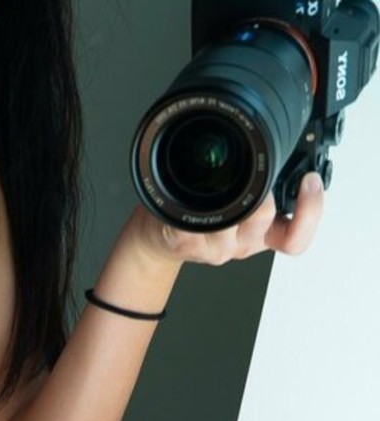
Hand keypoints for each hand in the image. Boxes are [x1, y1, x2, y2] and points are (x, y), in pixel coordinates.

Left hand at [129, 172, 325, 266]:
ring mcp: (214, 244)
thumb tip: (284, 125)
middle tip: (266, 168)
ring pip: (231, 219)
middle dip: (266, 192)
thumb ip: (264, 177)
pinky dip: (191, 198)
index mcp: (262, 232)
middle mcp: (242, 242)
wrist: (160, 238)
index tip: (310, 181)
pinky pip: (193, 219)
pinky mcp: (186, 240)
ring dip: (230, 192)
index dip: (310, 211)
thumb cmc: (200, 212)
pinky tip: (188, 186)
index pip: (295, 237)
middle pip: (265, 219)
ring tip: (224, 173)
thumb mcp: (241, 198)